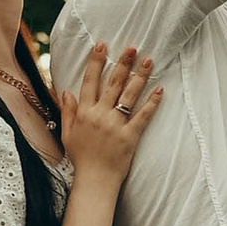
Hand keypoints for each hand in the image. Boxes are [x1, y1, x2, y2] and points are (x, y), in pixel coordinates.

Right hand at [56, 40, 162, 177]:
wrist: (94, 181)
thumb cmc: (81, 159)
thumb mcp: (67, 134)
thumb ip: (67, 111)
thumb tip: (66, 91)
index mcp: (83, 113)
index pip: (89, 81)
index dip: (96, 62)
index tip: (102, 45)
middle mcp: (99, 115)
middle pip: (112, 83)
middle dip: (122, 63)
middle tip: (132, 47)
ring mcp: (115, 125)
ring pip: (129, 95)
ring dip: (140, 76)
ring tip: (148, 61)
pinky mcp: (130, 137)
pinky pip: (142, 116)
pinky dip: (152, 103)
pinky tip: (160, 90)